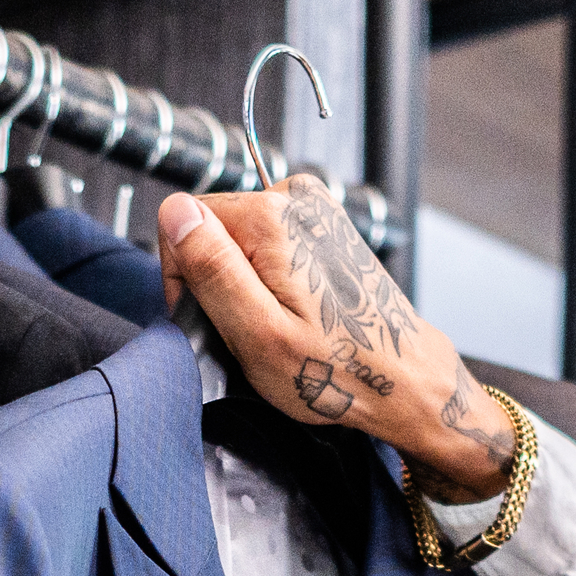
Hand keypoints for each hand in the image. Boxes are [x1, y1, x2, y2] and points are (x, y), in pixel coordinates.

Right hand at [155, 181, 515, 500]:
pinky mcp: (324, 226)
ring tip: (277, 323)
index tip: (212, 317)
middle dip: (217, 280)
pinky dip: (270, 279)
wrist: (401, 376)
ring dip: (245, 283)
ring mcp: (314, 210)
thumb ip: (211, 267)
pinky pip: (269, 245)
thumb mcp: (256, 332)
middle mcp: (294, 198)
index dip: (186, 276)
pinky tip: (294, 310)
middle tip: (248, 329)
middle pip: (213, 227)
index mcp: (270, 217)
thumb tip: (174, 212)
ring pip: (239, 239)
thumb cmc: (336, 369)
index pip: (183, 220)